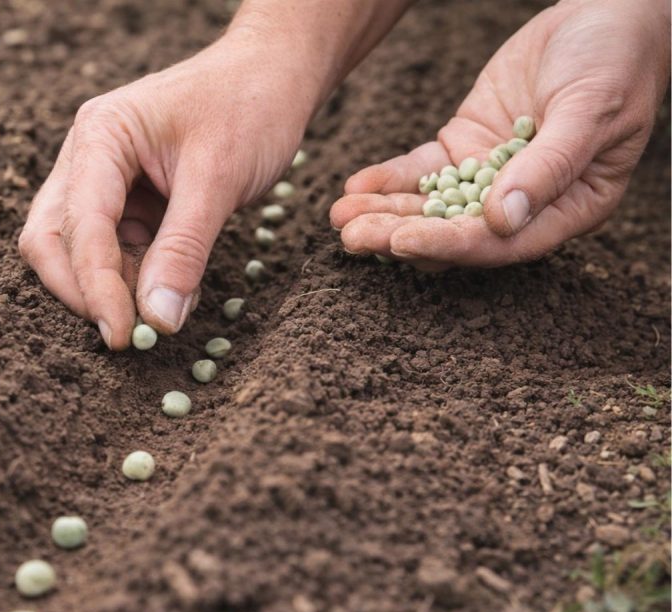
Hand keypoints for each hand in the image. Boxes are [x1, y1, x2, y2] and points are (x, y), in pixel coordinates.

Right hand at [18, 31, 316, 347]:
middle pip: (52, 240)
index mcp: (100, 136)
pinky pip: (115, 251)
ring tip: (159, 314)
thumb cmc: (249, 106)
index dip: (95, 287)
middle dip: (82, 291)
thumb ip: (184, 249)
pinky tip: (171, 293)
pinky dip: (135, 280)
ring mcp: (103, 181)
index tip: (123, 336)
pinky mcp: (127, 202)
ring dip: (110, 289)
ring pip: (78, 251)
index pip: (78, 225)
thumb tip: (157, 320)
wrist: (275, 76)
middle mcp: (87, 158)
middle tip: (124, 336)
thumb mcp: (219, 177)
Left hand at [330, 0, 669, 270]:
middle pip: (455, 233)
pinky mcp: (464, 148)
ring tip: (340, 217)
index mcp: (568, 209)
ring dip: (385, 214)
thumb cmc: (616, 62)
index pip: (501, 243)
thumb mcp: (591, 109)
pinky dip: (388, 180)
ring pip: (430, 206)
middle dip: (401, 236)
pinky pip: (421, 172)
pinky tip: (354, 187)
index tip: (401, 242)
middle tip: (352, 238)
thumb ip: (549, 166)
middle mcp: (523, 204)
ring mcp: (489, 177)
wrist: (605, 14)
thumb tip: (501, 221)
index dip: (450, 245)